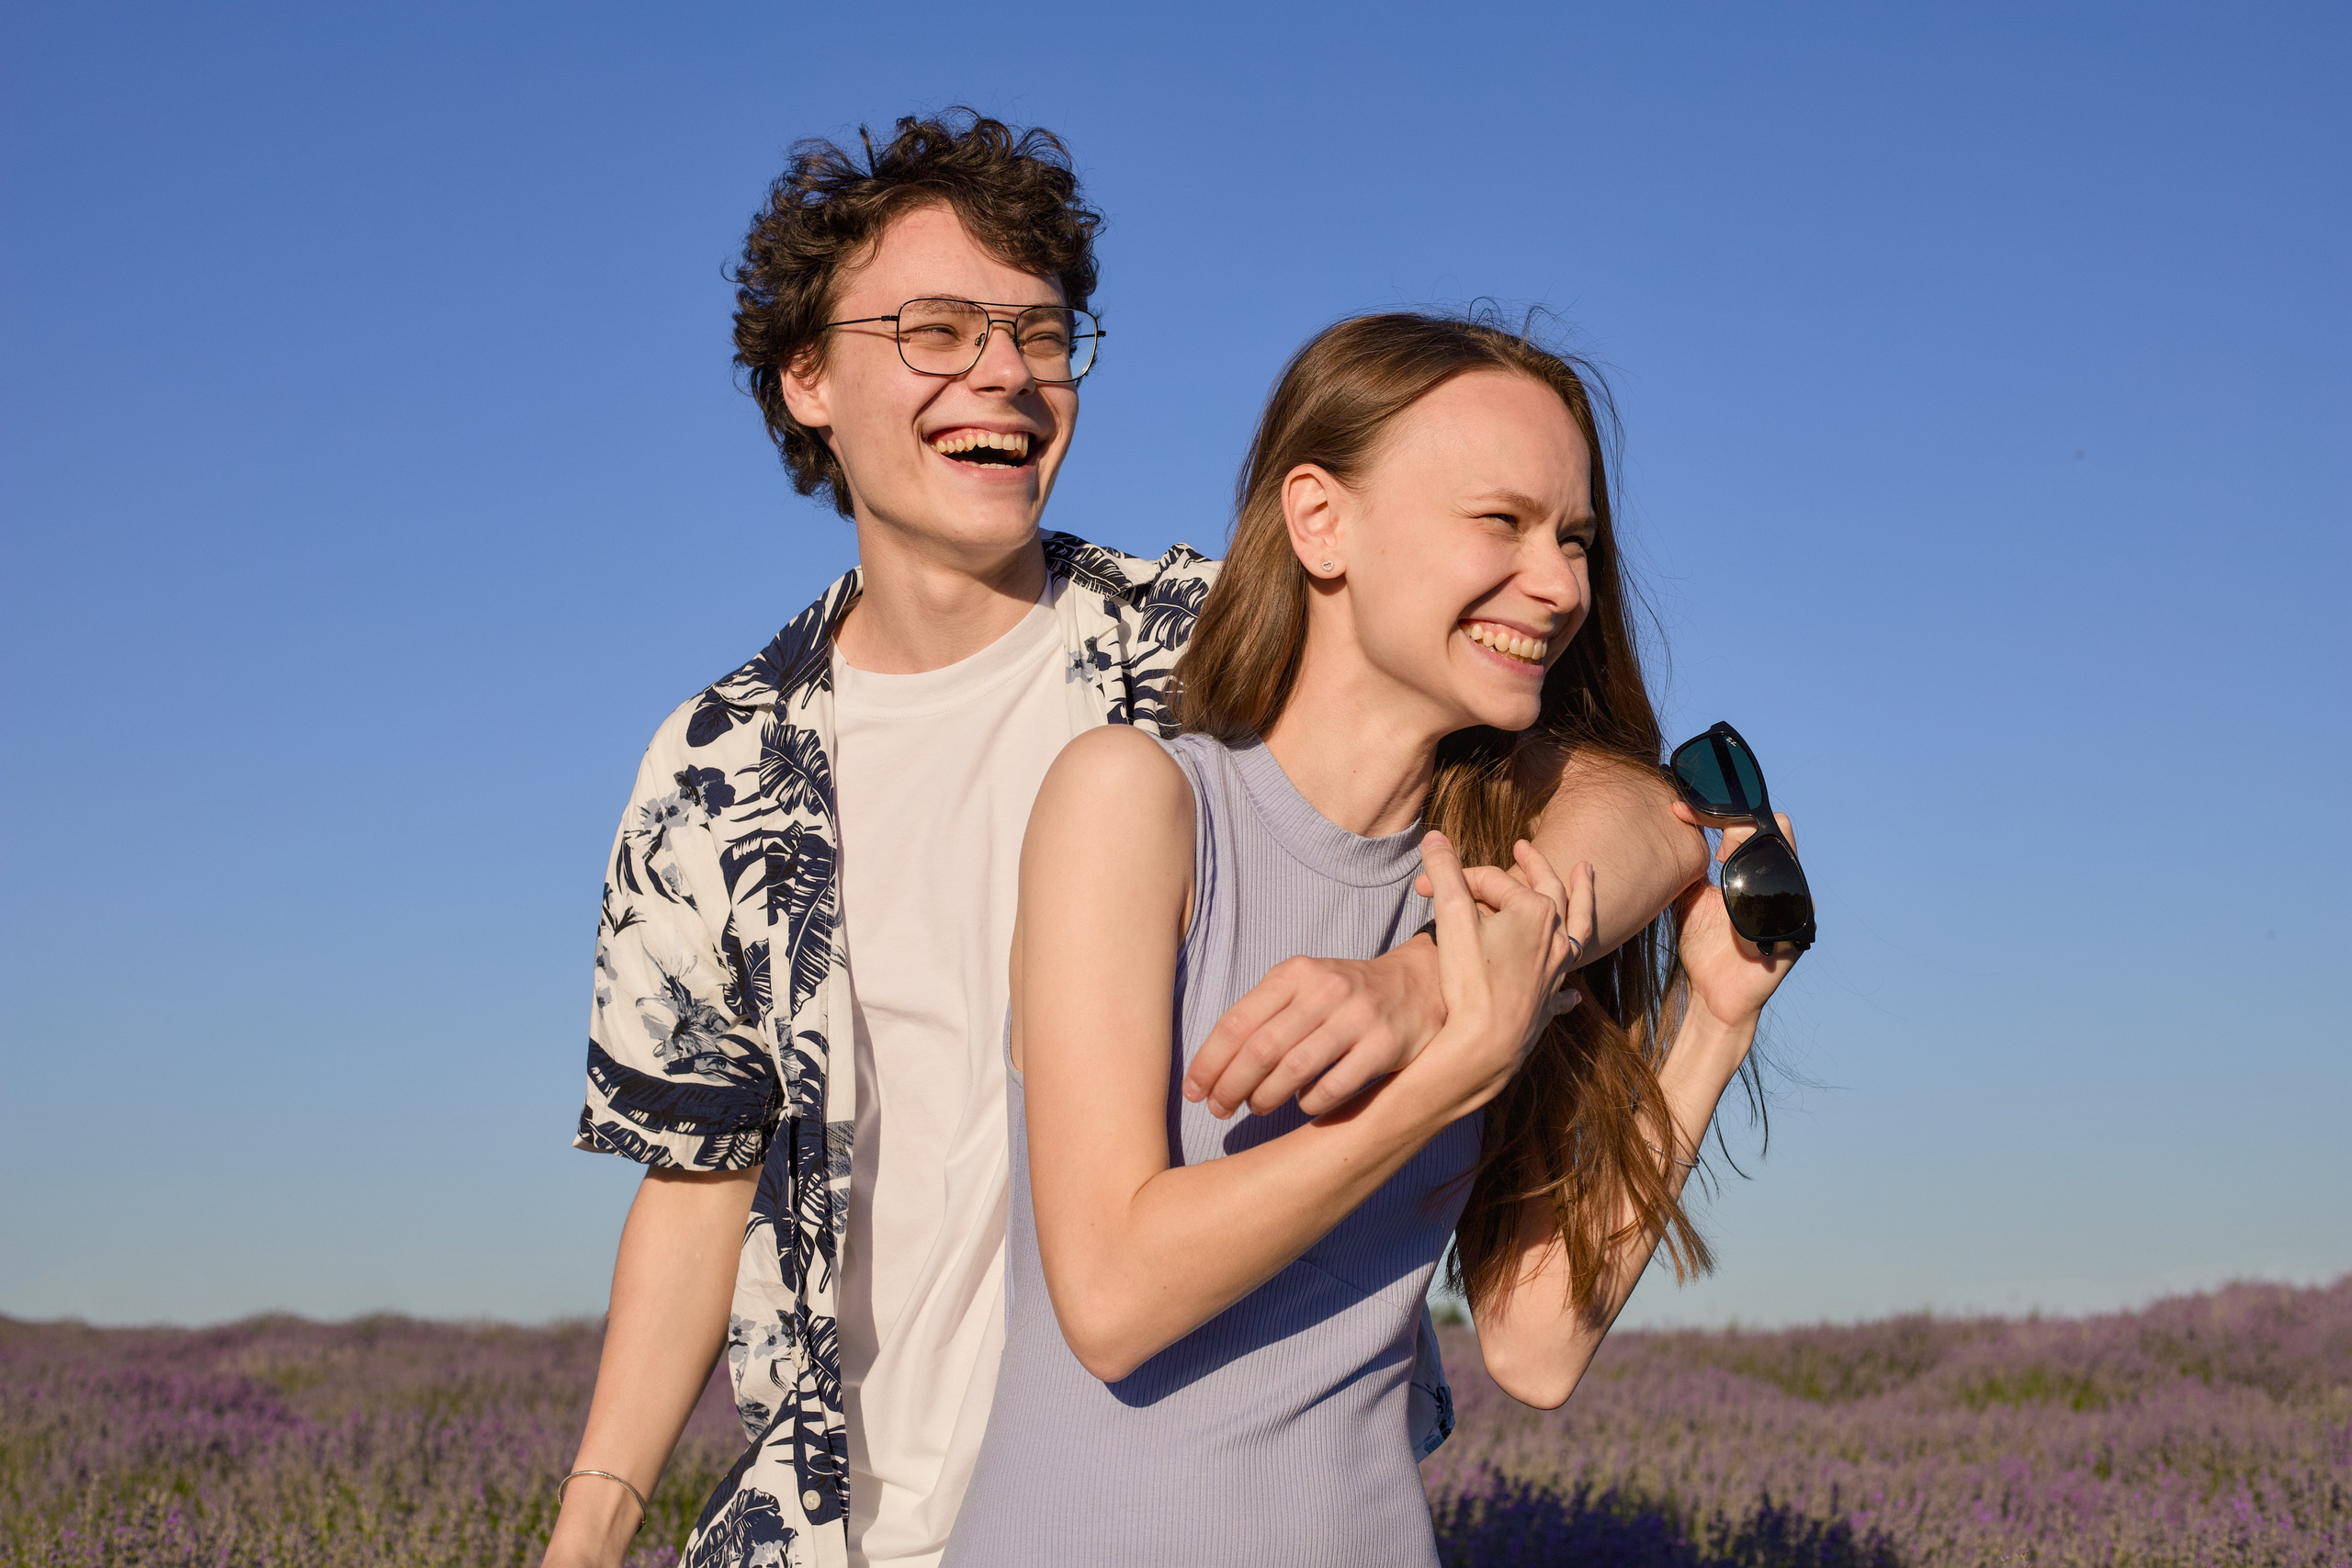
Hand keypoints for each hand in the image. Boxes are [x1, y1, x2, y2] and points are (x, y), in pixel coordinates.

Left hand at [1183, 942, 1448, 1118]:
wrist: (1418, 985)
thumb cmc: (1343, 995)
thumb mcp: (1303, 986)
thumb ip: (1263, 1015)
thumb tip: (1215, 1068)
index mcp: (1295, 973)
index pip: (1237, 1021)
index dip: (1208, 1061)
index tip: (1193, 1091)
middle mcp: (1325, 990)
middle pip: (1261, 1048)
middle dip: (1230, 1086)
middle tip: (1218, 1109)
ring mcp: (1357, 1017)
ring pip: (1294, 1069)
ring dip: (1265, 1098)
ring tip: (1256, 1108)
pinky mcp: (1385, 1046)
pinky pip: (1335, 1086)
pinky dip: (1309, 1103)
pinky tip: (1301, 1105)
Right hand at [1405, 833, 1593, 1112]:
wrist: (1485, 1042)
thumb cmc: (1469, 979)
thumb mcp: (1451, 916)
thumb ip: (1445, 871)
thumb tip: (1435, 835)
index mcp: (1534, 911)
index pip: (1493, 881)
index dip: (1456, 879)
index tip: (1426, 887)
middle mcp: (1555, 935)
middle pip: (1546, 889)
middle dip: (1535, 864)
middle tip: (1524, 847)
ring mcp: (1557, 968)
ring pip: (1576, 925)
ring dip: (1582, 897)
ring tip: (1586, 875)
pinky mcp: (1550, 998)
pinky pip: (1567, 983)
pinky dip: (1570, 979)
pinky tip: (1574, 989)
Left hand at [1671, 810, 1799, 1031]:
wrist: (1712, 994)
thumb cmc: (1703, 948)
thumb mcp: (1691, 901)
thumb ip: (1690, 870)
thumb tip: (1674, 834)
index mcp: (1750, 872)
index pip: (1742, 828)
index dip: (1715, 815)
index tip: (1679, 811)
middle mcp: (1774, 883)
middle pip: (1770, 836)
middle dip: (1738, 823)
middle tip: (1702, 820)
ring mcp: (1788, 906)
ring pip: (1787, 863)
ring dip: (1761, 849)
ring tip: (1731, 842)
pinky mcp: (1796, 932)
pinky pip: (1796, 904)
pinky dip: (1776, 893)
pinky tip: (1754, 886)